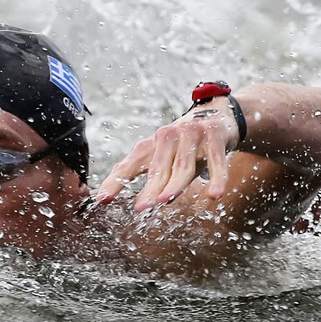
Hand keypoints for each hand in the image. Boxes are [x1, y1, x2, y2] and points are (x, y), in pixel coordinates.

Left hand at [95, 99, 240, 210]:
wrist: (218, 114)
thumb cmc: (184, 145)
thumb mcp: (165, 157)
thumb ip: (151, 177)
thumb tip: (137, 203)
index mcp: (149, 145)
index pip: (128, 167)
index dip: (114, 183)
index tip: (102, 199)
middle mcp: (166, 136)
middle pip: (157, 170)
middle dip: (149, 189)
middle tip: (141, 207)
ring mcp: (191, 134)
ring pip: (183, 167)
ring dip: (175, 185)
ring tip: (166, 200)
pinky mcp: (214, 135)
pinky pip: (216, 162)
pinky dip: (216, 179)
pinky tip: (214, 196)